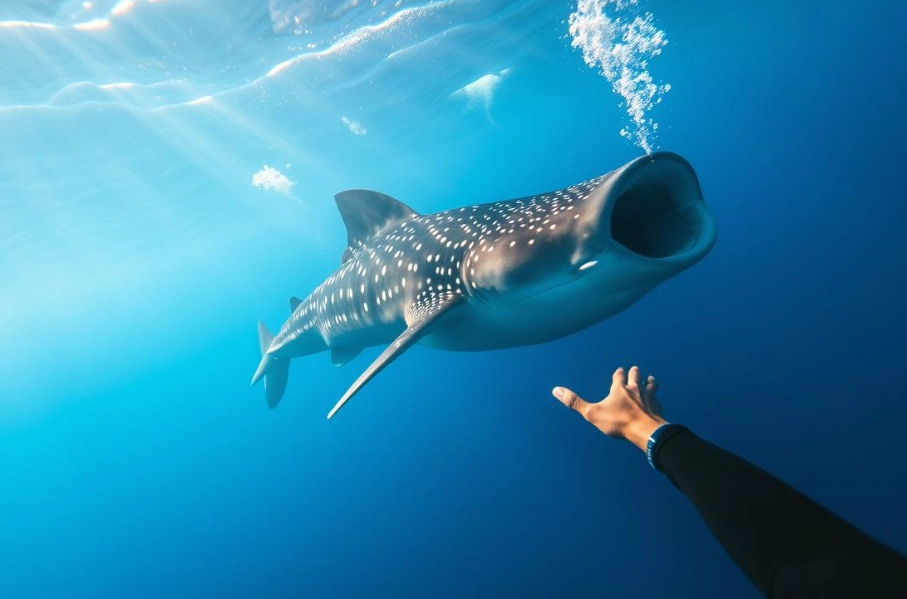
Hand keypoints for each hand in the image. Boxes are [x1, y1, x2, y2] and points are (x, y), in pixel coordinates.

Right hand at [553, 366, 667, 451]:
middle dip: (634, 373)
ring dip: (649, 382)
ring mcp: (649, 398)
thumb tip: (556, 390)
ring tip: (650, 379)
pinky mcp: (658, 408)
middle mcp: (635, 390)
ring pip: (650, 385)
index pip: (619, 376)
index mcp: (620, 389)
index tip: (619, 370)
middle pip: (635, 377)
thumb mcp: (593, 413)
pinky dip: (657, 398)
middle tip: (634, 369)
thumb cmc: (619, 422)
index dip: (618, 373)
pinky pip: (658, 400)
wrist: (646, 431)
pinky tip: (657, 400)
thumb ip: (575, 402)